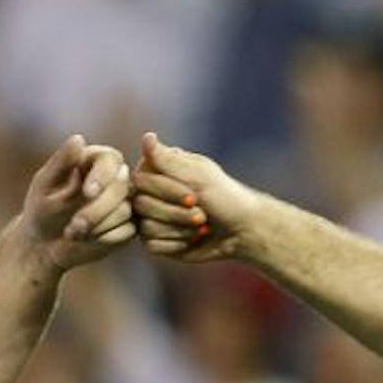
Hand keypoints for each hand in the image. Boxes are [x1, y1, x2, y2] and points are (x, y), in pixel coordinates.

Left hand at [19, 135, 133, 272]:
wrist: (43, 244)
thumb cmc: (41, 209)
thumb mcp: (45, 185)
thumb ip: (62, 161)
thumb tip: (78, 139)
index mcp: (95, 160)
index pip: (111, 159)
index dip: (102, 176)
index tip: (88, 193)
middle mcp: (115, 178)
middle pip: (120, 187)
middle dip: (96, 210)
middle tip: (73, 227)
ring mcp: (124, 202)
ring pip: (125, 211)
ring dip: (97, 226)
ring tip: (72, 233)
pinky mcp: (128, 226)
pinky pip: (127, 231)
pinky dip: (105, 238)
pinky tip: (87, 240)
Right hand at [131, 133, 260, 261]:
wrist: (242, 231)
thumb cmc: (225, 197)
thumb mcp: (198, 174)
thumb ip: (168, 159)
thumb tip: (146, 137)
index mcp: (159, 172)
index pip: (140, 180)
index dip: (166, 191)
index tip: (194, 196)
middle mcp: (151, 193)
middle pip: (141, 205)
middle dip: (175, 213)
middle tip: (202, 214)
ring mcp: (151, 218)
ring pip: (145, 227)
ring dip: (179, 229)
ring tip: (201, 226)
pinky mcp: (156, 241)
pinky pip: (151, 245)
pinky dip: (176, 243)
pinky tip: (192, 239)